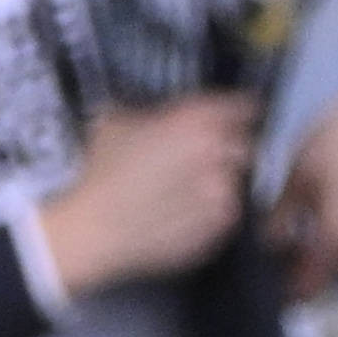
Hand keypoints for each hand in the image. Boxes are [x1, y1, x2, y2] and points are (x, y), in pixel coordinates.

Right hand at [35, 91, 259, 296]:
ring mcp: (224, 193)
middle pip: (245, 144)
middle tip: (202, 158)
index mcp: (199, 121)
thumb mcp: (113, 124)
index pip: (245, 106)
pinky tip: (181, 215)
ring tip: (188, 191)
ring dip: (219, 183)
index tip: (228, 118)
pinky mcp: (218, 227)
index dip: (236, 111)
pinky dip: (210, 213)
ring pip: (235, 181)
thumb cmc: (99, 173)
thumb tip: (156, 114)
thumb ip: (149, 113)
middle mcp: (220, 153)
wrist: (92, 230)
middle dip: (230, 148)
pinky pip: (223, 215)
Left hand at [269, 70, 337, 299]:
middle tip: (258, 258)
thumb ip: (278, 224)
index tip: (249, 279)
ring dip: (305, 266)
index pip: (301, 290)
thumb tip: (261, 251)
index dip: (273, 291)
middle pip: (317, 286)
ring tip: (276, 242)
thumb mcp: (298, 180)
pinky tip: (301, 231)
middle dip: (287, 278)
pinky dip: (323, 253)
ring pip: (331, 273)